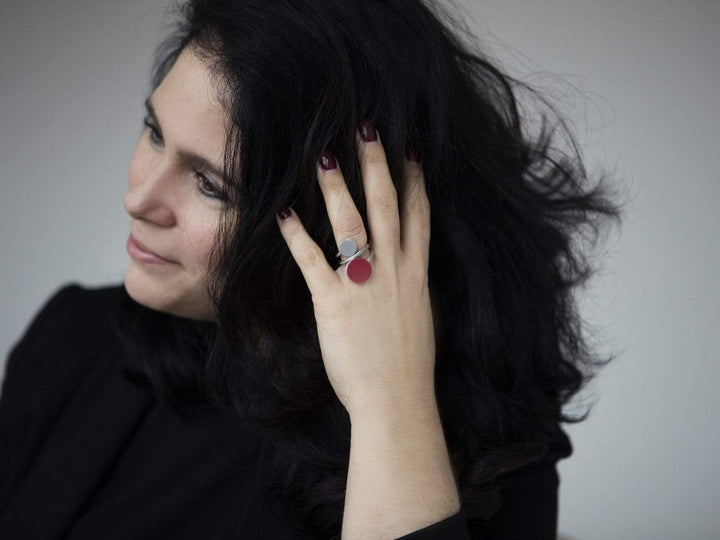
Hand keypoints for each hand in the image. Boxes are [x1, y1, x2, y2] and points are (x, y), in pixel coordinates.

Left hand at [276, 121, 434, 417]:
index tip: (410, 149)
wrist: (398, 401)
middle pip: (387, 207)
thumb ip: (410, 289)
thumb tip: (403, 273)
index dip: (414, 180)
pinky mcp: (334, 303)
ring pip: (353, 224)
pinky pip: (312, 260)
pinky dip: (296, 234)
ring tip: (323, 154)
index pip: (419, 217)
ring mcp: (364, 285)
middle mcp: (394, 271)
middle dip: (377, 165)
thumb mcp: (419, 319)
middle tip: (366, 128)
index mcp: (416, 275)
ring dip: (338, 187)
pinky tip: (282, 211)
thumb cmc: (408, 367)